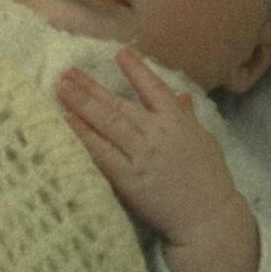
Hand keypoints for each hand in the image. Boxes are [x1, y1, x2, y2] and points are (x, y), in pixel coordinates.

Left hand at [57, 48, 259, 271]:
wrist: (208, 218)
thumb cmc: (209, 179)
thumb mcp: (203, 140)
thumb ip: (187, 117)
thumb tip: (181, 95)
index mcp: (178, 120)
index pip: (153, 87)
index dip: (136, 69)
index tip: (119, 53)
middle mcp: (157, 133)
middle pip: (118, 104)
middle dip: (90, 86)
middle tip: (68, 72)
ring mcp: (142, 155)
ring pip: (106, 123)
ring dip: (81, 104)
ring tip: (61, 88)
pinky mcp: (130, 178)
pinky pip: (102, 153)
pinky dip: (84, 136)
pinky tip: (67, 121)